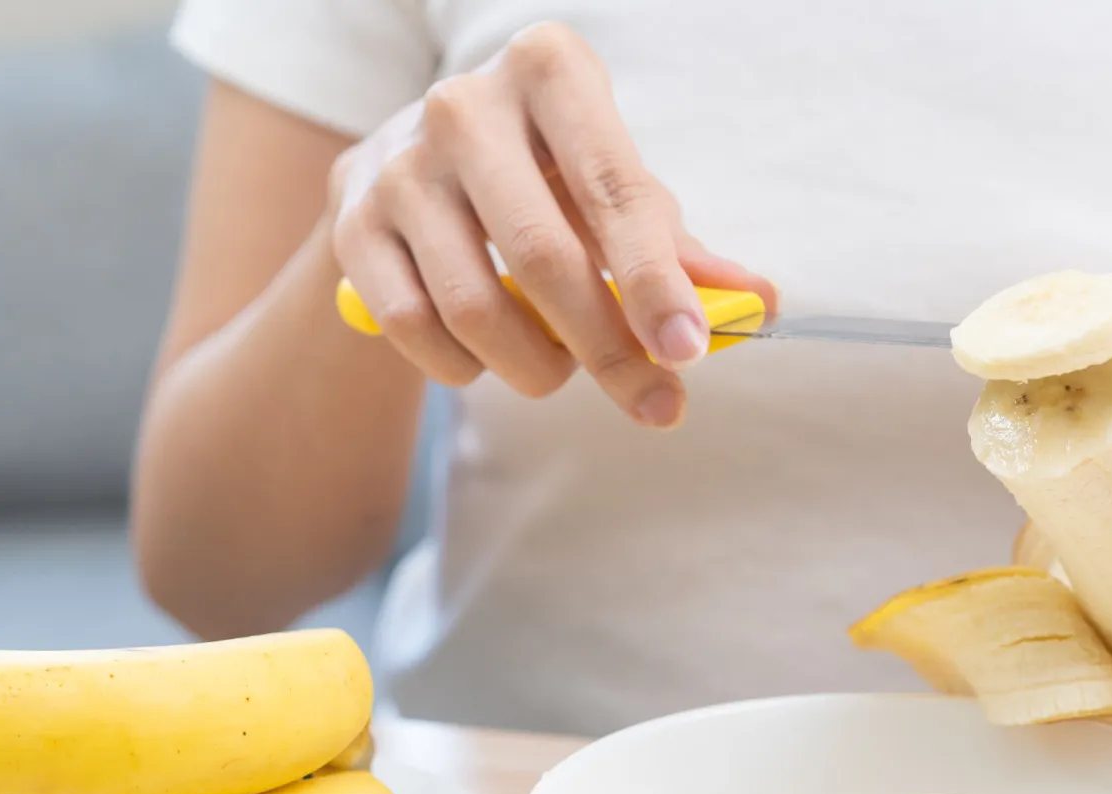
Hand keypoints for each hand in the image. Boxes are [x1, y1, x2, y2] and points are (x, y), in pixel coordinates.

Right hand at [328, 22, 774, 427]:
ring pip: (475, 305)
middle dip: (608, 351)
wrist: (414, 172)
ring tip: (560, 372)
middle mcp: (465, 104)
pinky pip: (414, 328)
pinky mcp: (353, 223)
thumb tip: (759, 307)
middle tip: (656, 403)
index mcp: (550, 71)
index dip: (655, 281)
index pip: (614, 189)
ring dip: (536, 367)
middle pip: (545, 256)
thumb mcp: (615, 192)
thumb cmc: (545, 179)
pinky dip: (464, 368)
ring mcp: (399, 164)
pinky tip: (486, 361)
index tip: (688, 351)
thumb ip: (681, 250)